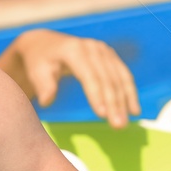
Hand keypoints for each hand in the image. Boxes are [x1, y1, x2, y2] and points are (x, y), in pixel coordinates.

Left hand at [2, 29, 139, 126]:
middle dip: (114, 103)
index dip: (96, 94)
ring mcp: (103, 50)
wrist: (45, 44)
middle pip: (107, 78)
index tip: (102, 115)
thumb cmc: (39, 62)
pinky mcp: (110, 56)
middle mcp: (92, 47)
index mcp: (74, 50)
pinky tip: (134, 110)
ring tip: (124, 123)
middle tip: (118, 126)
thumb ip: (43, 85)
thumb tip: (47, 101)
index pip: (89, 75)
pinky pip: (123, 75)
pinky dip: (130, 92)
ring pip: (119, 77)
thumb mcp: (36, 71)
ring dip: (125, 101)